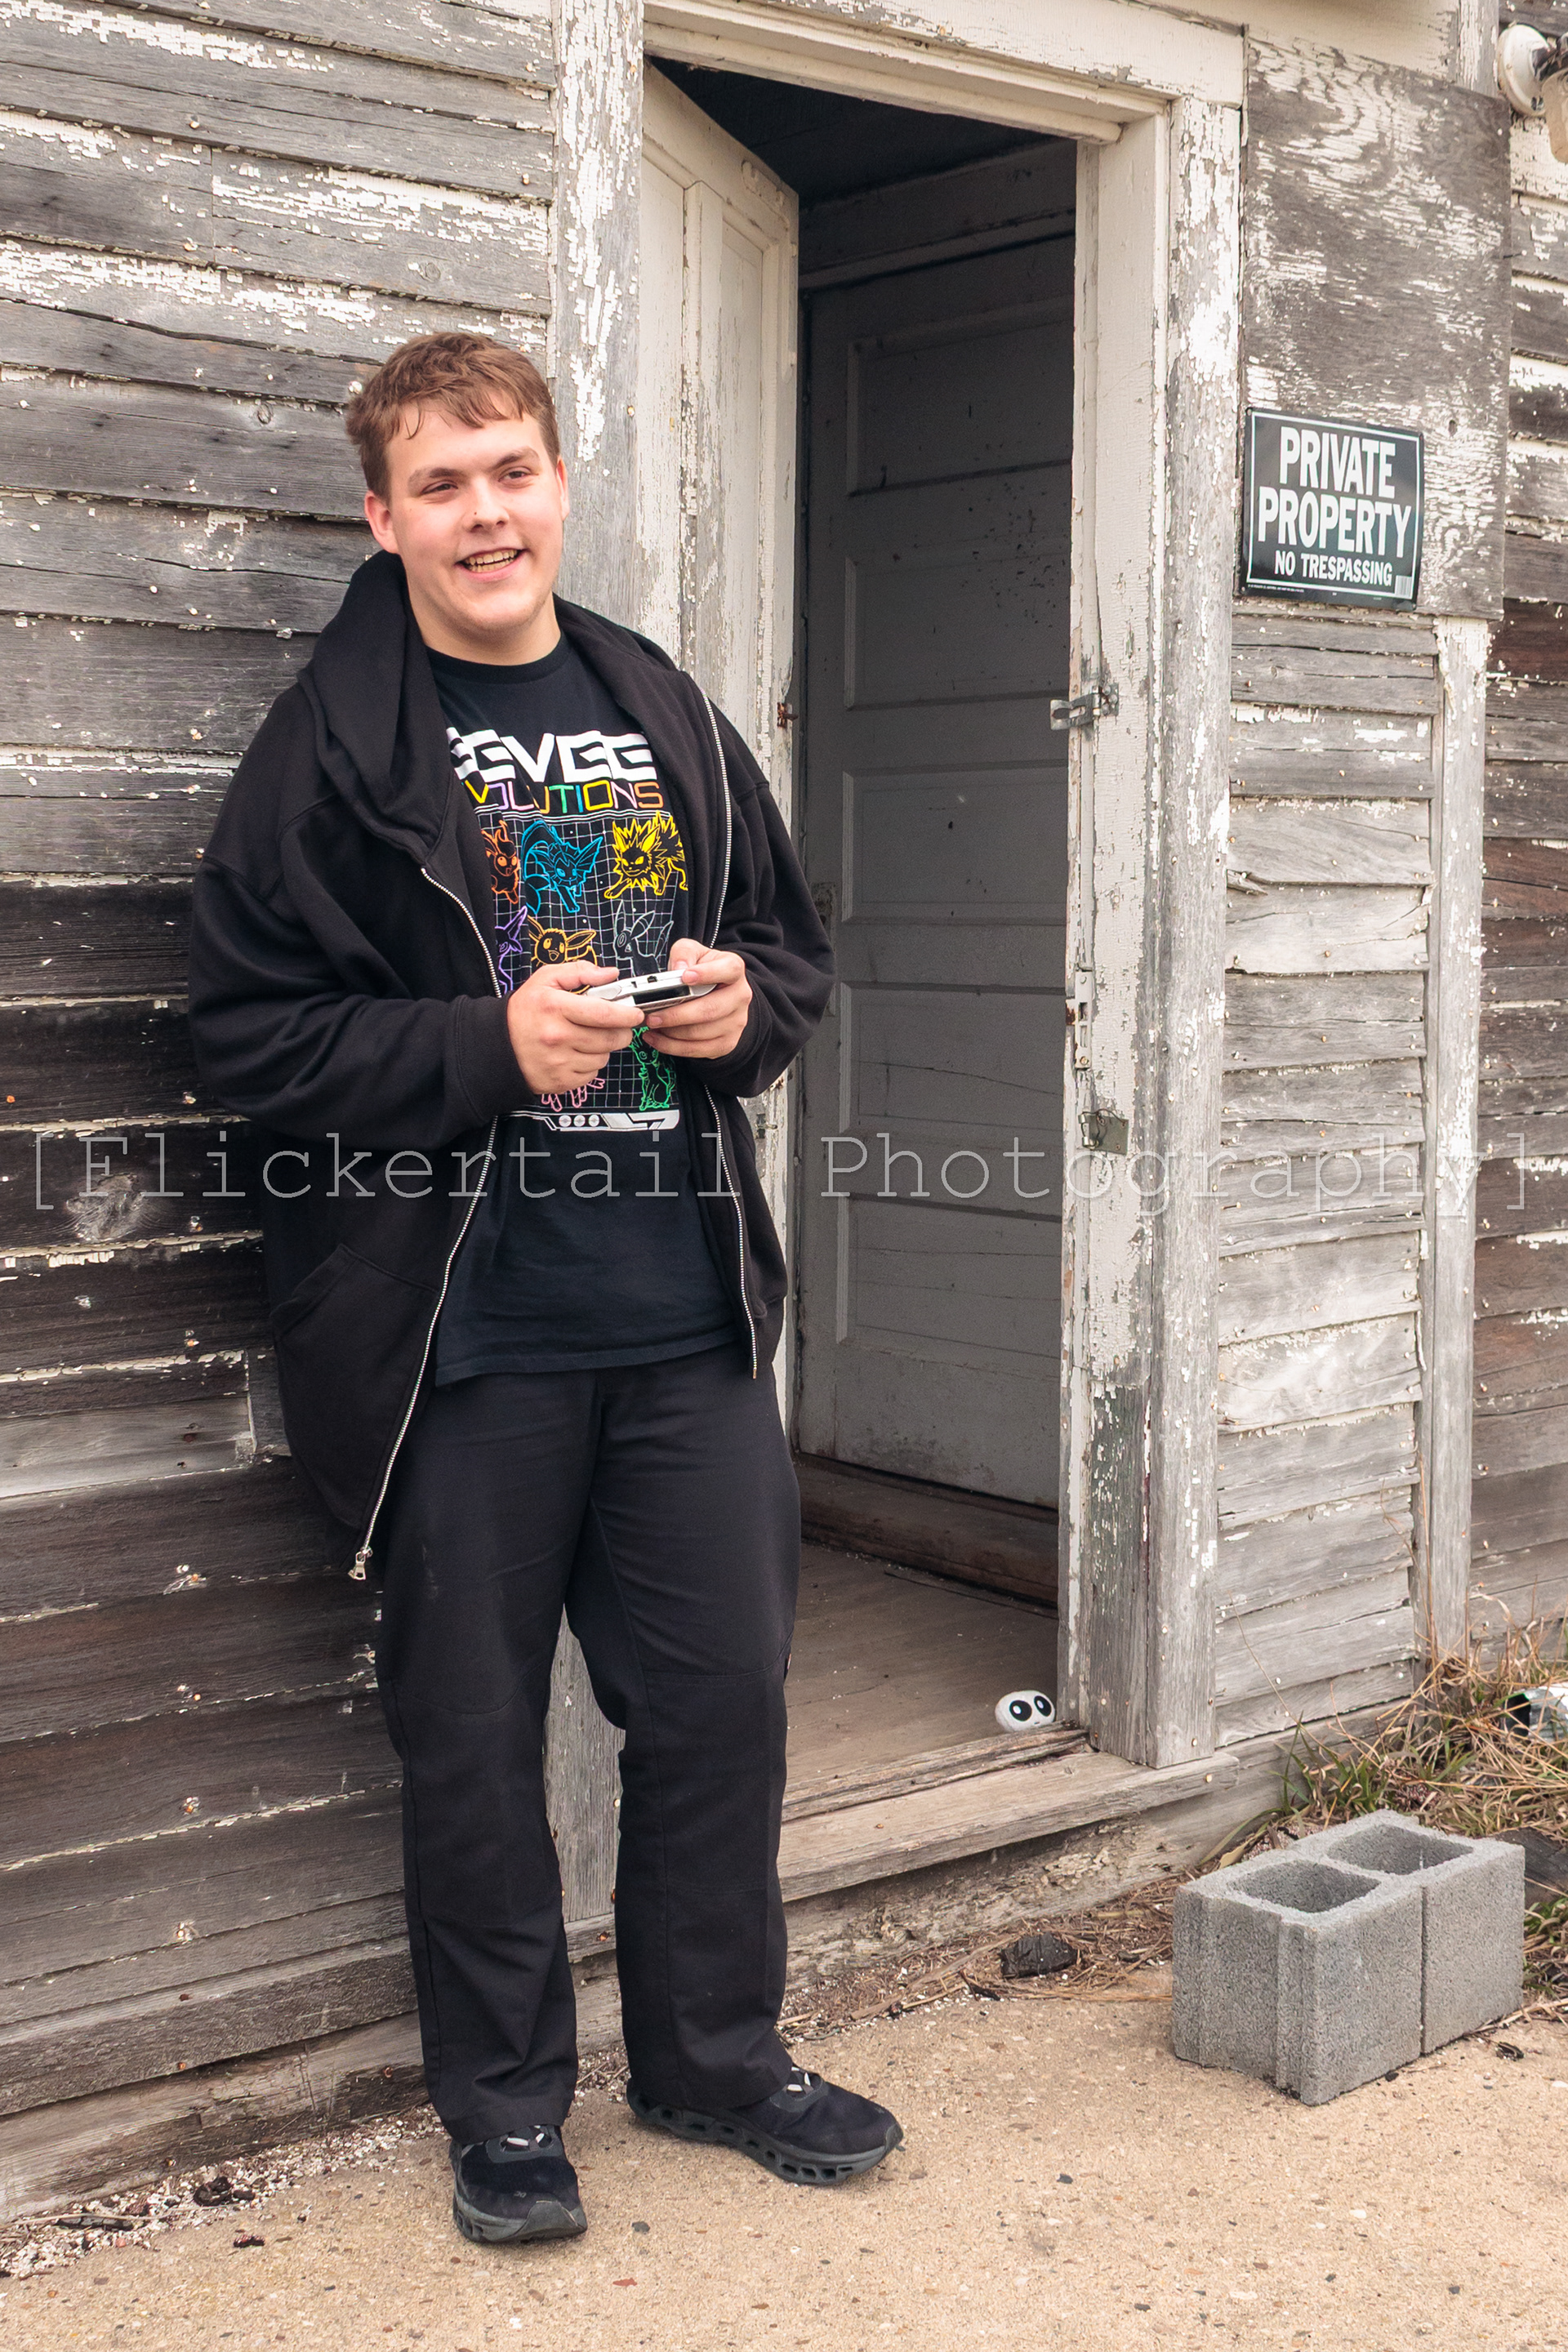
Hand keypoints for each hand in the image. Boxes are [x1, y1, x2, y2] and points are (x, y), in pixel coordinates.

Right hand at [505, 961, 639, 1093]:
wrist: (497, 1046)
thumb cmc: (524, 1011)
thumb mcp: (544, 980)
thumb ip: (579, 972)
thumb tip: (611, 975)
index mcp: (555, 1007)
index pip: (604, 1013)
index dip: (627, 1014)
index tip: (636, 1013)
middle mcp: (557, 1036)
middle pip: (610, 1038)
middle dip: (621, 1031)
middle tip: (618, 1025)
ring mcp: (559, 1062)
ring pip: (604, 1056)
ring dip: (604, 1047)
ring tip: (587, 1037)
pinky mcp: (561, 1081)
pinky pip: (592, 1073)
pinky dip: (591, 1063)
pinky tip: (577, 1053)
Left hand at [640, 940, 751, 1059]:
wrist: (718, 994)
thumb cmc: (702, 971)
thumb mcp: (693, 953)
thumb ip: (684, 954)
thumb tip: (679, 969)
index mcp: (733, 970)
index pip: (728, 970)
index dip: (707, 974)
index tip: (685, 977)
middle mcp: (739, 997)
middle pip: (710, 1009)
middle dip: (677, 1015)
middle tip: (652, 1015)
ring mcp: (735, 1022)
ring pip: (701, 1033)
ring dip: (671, 1032)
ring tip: (652, 1025)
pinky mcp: (726, 1043)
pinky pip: (698, 1050)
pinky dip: (673, 1047)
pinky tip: (657, 1039)